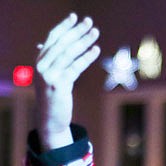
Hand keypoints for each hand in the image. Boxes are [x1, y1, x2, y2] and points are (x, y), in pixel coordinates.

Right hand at [35, 13, 99, 149]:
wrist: (50, 119)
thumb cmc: (53, 96)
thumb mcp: (49, 76)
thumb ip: (48, 60)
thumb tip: (42, 44)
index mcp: (40, 60)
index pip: (52, 38)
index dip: (64, 26)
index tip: (75, 16)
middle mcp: (42, 66)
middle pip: (62, 43)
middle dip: (77, 31)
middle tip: (90, 22)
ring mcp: (49, 76)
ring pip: (69, 54)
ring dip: (84, 41)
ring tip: (95, 33)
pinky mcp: (59, 86)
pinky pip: (75, 68)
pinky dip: (86, 57)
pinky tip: (96, 49)